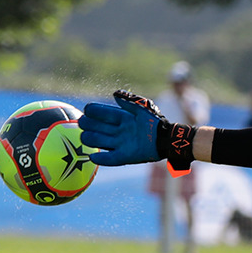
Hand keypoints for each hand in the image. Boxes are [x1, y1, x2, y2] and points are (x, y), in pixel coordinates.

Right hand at [79, 90, 196, 169]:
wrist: (168, 138)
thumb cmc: (155, 121)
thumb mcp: (143, 108)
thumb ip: (129, 101)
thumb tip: (114, 93)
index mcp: (121, 118)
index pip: (102, 113)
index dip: (93, 111)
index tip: (87, 109)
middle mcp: (118, 131)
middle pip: (96, 127)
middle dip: (87, 124)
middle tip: (84, 123)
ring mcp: (121, 143)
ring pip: (99, 141)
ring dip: (90, 138)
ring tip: (86, 136)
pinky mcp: (126, 156)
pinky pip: (110, 158)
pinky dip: (101, 158)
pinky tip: (93, 156)